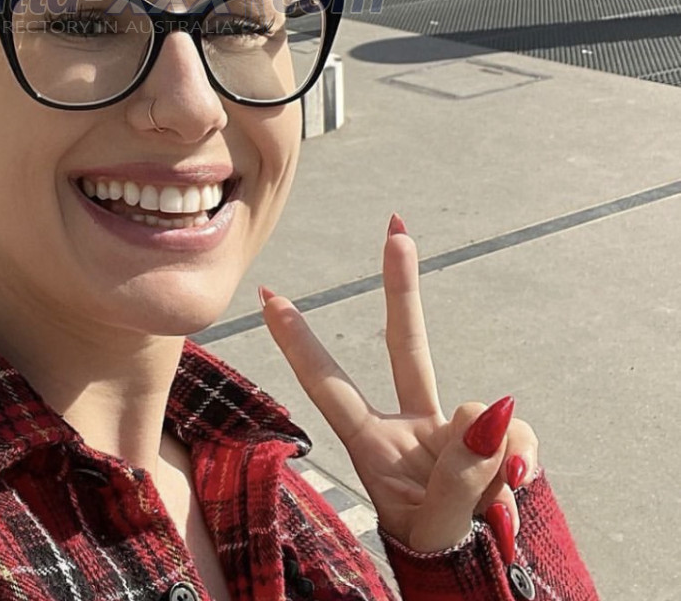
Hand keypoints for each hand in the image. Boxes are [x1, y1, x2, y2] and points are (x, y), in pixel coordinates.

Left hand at [259, 216, 538, 554]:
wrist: (478, 585)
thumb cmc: (439, 559)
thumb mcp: (434, 526)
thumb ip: (458, 473)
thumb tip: (489, 412)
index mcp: (372, 448)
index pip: (329, 387)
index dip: (298, 343)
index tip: (267, 295)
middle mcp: (408, 428)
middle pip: (405, 345)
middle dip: (403, 286)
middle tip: (396, 227)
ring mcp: (453, 434)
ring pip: (486, 413)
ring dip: (497, 460)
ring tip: (488, 508)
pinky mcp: (499, 444)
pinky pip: (521, 436)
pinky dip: (524, 462)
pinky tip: (516, 490)